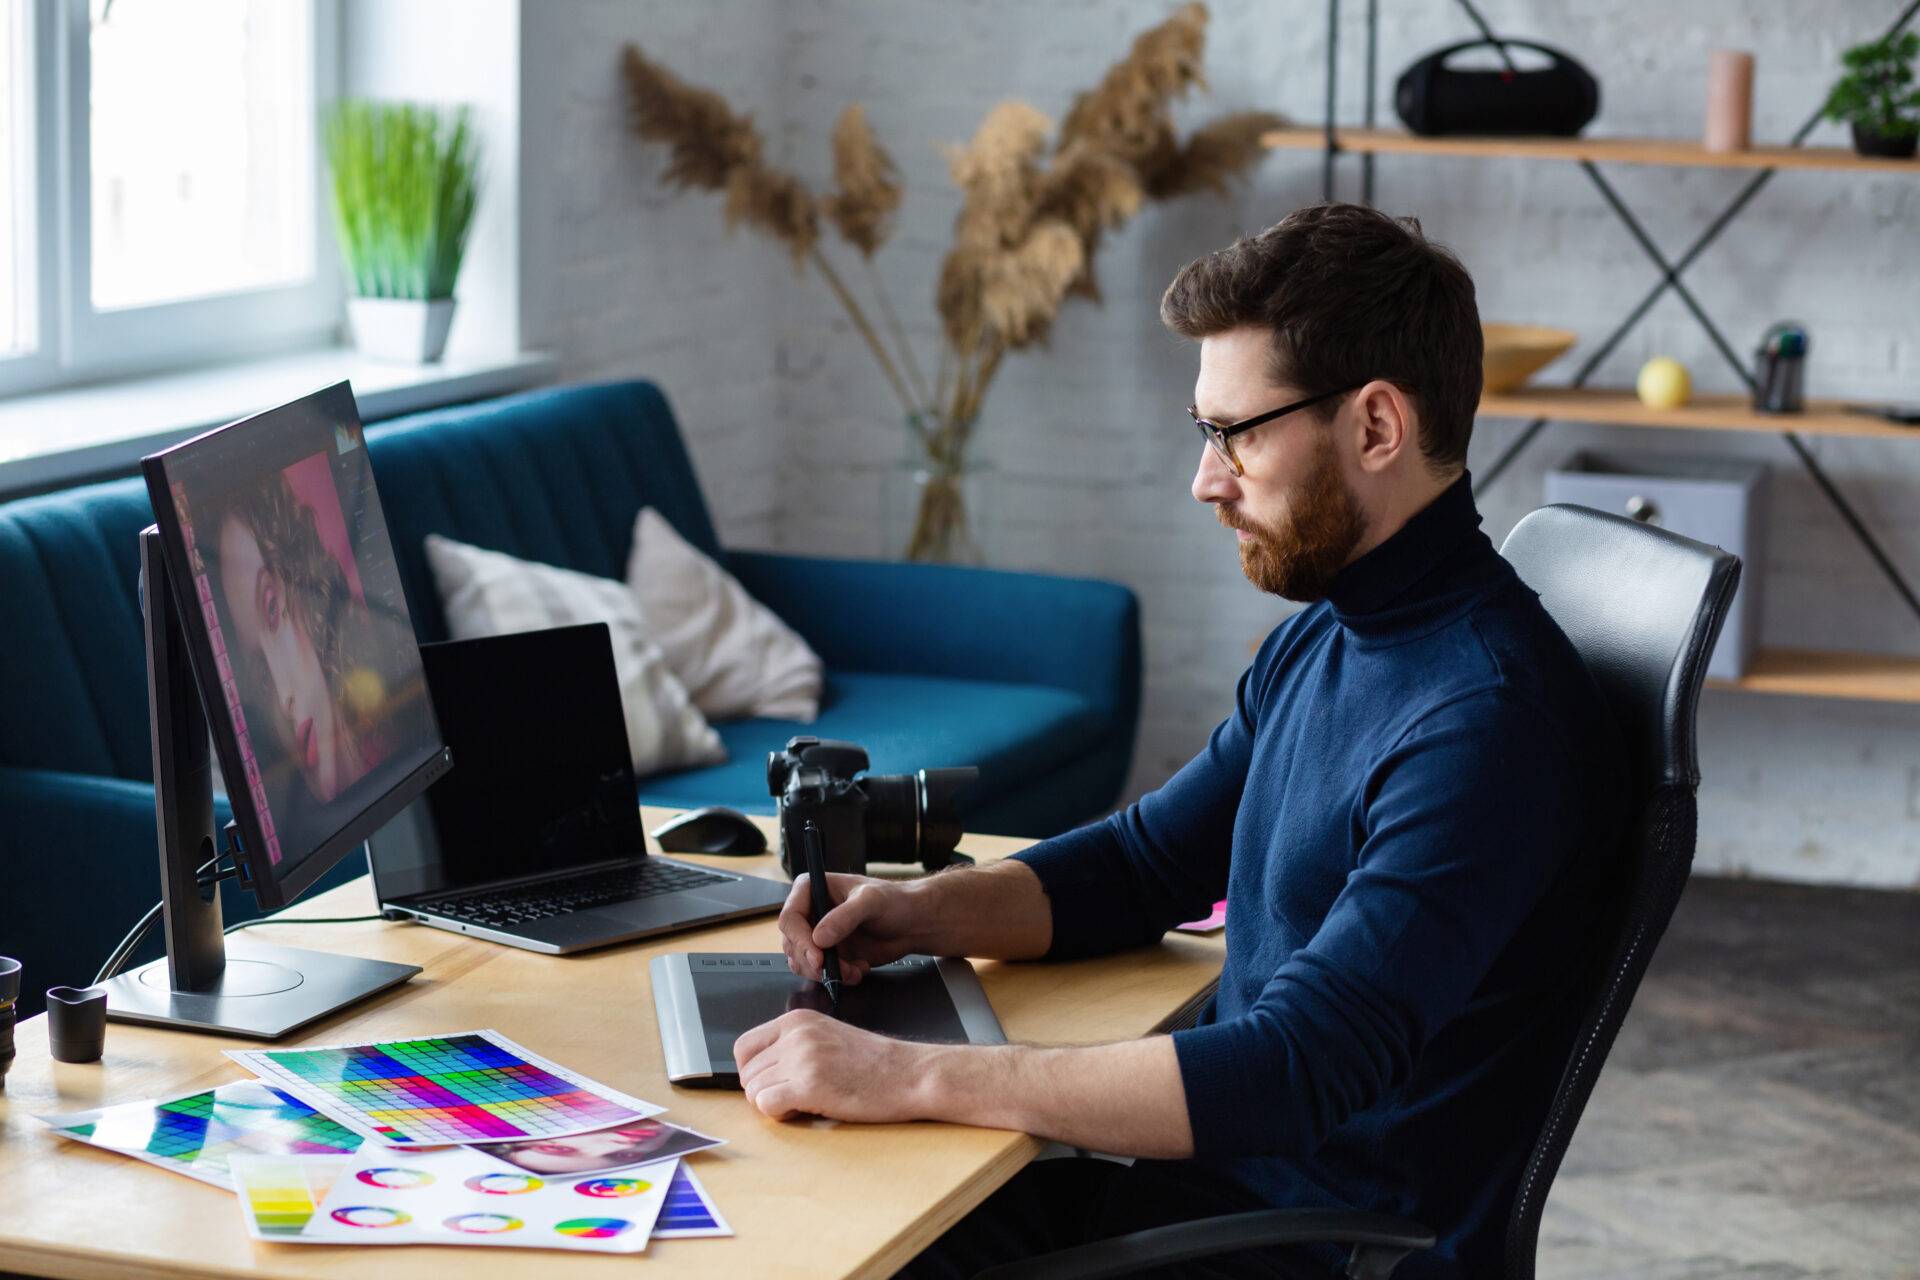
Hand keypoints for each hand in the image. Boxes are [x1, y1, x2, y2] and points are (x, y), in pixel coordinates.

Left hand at [734, 1009, 937, 1121]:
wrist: (909, 1075)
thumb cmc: (874, 1063)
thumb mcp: (827, 1037)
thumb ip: (793, 1046)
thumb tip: (758, 1070)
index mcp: (798, 1019)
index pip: (744, 1046)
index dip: (752, 1071)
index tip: (771, 1082)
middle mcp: (796, 1034)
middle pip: (747, 1073)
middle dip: (764, 1091)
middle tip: (793, 1096)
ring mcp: (802, 1058)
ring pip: (753, 1091)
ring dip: (773, 1103)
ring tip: (804, 1101)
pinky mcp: (810, 1085)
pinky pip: (766, 1104)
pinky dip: (779, 1114)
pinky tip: (804, 1109)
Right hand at [777, 872, 919, 985]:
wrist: (912, 923)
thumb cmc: (894, 901)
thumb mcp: (871, 901)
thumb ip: (845, 917)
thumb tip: (819, 938)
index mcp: (812, 889)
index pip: (790, 917)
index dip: (799, 940)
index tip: (818, 957)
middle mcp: (810, 912)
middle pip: (792, 944)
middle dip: (813, 962)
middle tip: (836, 970)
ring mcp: (817, 935)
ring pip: (802, 962)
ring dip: (826, 973)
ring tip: (853, 970)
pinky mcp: (828, 954)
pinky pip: (819, 973)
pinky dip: (837, 977)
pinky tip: (857, 970)